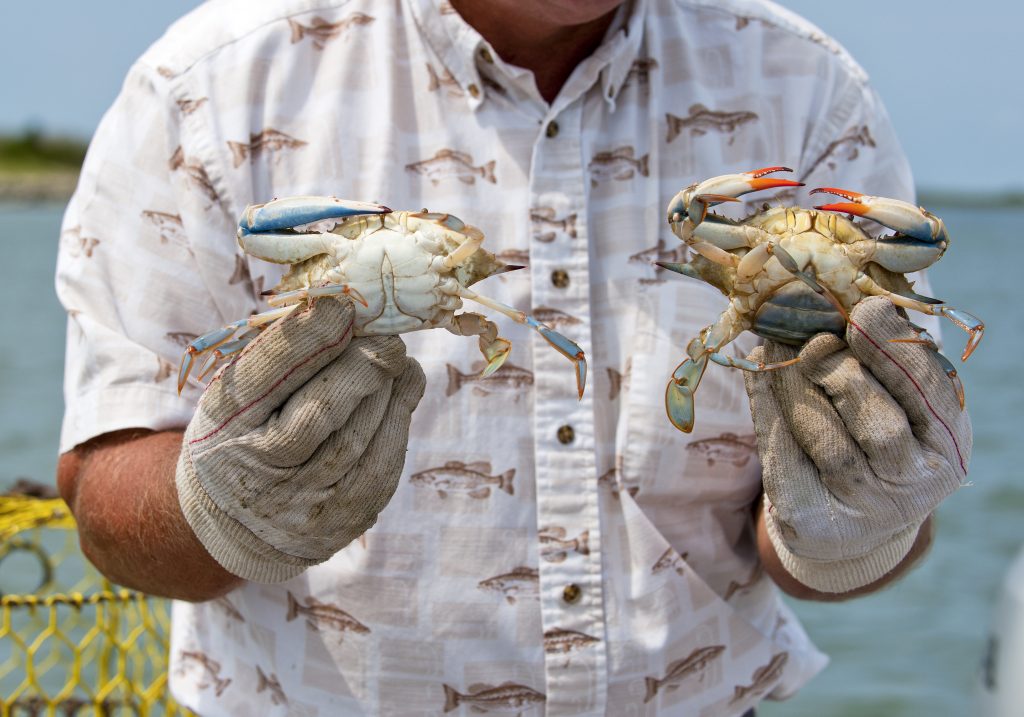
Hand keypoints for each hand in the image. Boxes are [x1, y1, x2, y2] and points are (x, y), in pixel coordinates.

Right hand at [175, 299, 424, 582]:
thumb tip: (340, 305)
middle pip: (321, 411)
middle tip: (387, 334)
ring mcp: (305, 501)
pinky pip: (385, 460)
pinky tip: (402, 386)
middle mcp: (260, 468)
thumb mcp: (239, 388)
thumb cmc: (245, 429)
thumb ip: (280, 351)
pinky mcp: (347, 517)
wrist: (242, 520)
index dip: (311, 339)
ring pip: (361, 435)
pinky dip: (400, 415)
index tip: (345, 306)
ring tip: (394, 356)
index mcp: (224, 423)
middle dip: (362, 365)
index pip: (267, 377)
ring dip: (388, 387)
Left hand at [744, 296, 970, 592]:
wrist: (852, 521)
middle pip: (878, 425)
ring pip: (825, 441)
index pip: (928, 395)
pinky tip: (758, 369)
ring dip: (796, 383)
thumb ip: (887, 363)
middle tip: (815, 340)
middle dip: (843, 373)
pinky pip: (781, 454)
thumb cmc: (881, 441)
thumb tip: (852, 307)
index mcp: (948, 448)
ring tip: (778, 345)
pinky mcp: (807, 517)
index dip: (893, 350)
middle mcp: (911, 486)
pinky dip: (767, 404)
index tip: (864, 310)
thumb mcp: (903, 403)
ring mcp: (860, 508)